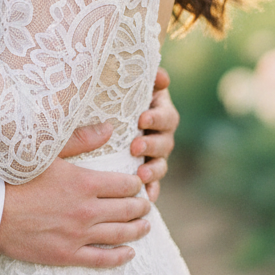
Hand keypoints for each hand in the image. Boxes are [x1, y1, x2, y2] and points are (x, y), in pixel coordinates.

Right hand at [0, 154, 149, 267]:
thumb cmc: (17, 176)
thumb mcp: (49, 152)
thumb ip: (82, 140)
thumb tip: (109, 128)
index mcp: (85, 183)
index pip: (123, 185)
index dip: (135, 183)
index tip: (138, 182)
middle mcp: (87, 211)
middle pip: (126, 210)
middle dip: (140, 206)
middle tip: (146, 203)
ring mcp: (79, 235)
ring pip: (120, 234)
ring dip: (137, 230)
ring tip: (145, 225)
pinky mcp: (67, 254)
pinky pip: (102, 259)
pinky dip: (120, 256)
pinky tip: (129, 252)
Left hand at [130, 67, 178, 201]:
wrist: (109, 113)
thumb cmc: (120, 93)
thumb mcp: (130, 83)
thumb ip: (148, 79)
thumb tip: (161, 76)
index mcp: (160, 111)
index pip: (166, 116)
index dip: (156, 118)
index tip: (141, 119)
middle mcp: (162, 134)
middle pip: (165, 142)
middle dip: (151, 145)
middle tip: (135, 147)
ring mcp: (155, 155)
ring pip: (161, 165)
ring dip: (153, 171)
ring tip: (140, 176)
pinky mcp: (146, 170)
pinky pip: (153, 184)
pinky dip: (152, 191)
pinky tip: (148, 198)